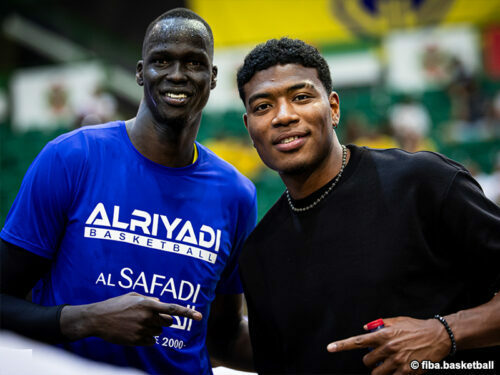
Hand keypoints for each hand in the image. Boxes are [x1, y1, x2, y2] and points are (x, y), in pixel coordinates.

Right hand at [61, 292, 201, 344]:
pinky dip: (146, 338)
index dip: (187, 312)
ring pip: (159, 332)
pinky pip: (151, 342)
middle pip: (168, 322)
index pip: (172, 309)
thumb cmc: (115, 305)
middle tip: (151, 317)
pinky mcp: (136, 341)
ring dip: (152, 329)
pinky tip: (134, 332)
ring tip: (136, 323)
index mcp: (147, 303)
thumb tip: (161, 303)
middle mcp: (147, 317)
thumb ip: (149, 298)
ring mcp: (141, 330)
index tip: (199, 317)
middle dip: (164, 320)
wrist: (96, 319)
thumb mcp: (132, 296)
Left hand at [326, 316, 450, 374]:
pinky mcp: (407, 371)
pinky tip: (397, 369)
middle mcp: (388, 348)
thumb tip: (365, 328)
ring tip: (387, 363)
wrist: (438, 337)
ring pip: (377, 372)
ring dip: (379, 370)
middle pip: (367, 360)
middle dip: (370, 360)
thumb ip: (380, 324)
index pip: (358, 341)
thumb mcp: (397, 321)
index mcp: (384, 334)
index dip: (342, 345)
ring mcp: (397, 361)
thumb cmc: (416, 327)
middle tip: (379, 356)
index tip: (330, 348)